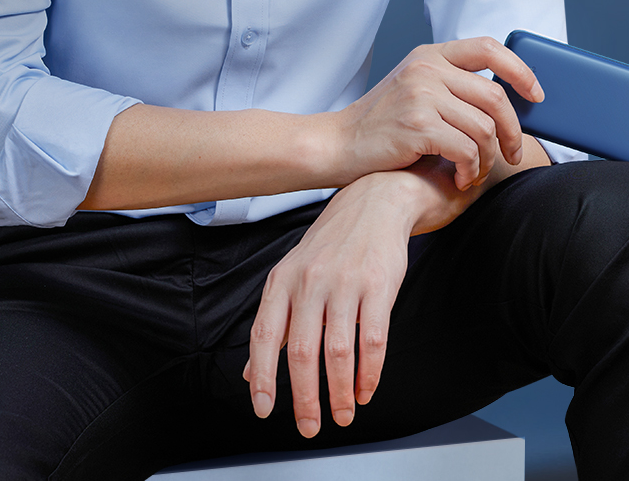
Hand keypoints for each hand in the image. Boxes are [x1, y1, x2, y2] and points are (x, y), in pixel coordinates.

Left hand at [240, 170, 424, 437]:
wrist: (375, 203)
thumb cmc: (332, 244)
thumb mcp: (292, 276)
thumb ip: (273, 325)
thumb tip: (250, 373)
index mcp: (282, 282)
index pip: (265, 336)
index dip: (263, 377)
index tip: (265, 409)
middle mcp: (310, 282)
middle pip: (303, 352)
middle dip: (306, 397)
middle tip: (310, 426)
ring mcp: (346, 284)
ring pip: (339, 351)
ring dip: (341, 391)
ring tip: (343, 414)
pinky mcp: (379, 286)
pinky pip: (374, 339)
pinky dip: (370, 372)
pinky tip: (366, 390)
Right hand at [330, 37, 544, 190]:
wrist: (338, 145)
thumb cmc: (380, 125)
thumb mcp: (413, 88)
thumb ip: (449, 85)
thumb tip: (500, 98)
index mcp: (430, 55)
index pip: (489, 48)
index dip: (520, 70)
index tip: (536, 95)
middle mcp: (427, 69)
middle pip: (495, 96)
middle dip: (513, 131)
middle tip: (514, 153)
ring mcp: (421, 95)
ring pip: (484, 128)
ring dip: (488, 158)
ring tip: (476, 172)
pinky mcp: (418, 125)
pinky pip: (467, 149)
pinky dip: (472, 170)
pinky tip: (462, 178)